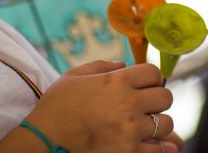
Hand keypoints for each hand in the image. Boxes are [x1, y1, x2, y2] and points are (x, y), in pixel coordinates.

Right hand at [24, 61, 175, 152]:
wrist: (41, 141)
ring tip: (143, 127)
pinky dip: (157, 147)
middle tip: (145, 108)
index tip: (143, 87)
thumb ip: (102, 66)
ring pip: (165, 124)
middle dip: (156, 101)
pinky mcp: (128, 152)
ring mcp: (130, 130)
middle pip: (166, 97)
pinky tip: (149, 144)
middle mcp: (128, 103)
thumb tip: (124, 64)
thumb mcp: (73, 77)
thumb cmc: (55, 108)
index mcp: (118, 81)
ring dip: (157, 125)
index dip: (150, 79)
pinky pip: (157, 149)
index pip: (154, 73)